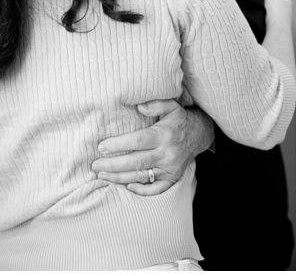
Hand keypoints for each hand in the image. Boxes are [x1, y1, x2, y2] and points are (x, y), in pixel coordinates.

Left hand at [91, 99, 213, 195]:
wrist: (200, 134)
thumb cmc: (179, 119)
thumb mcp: (172, 106)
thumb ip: (156, 104)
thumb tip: (139, 106)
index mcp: (164, 135)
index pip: (138, 141)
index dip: (118, 145)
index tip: (101, 147)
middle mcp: (167, 153)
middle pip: (136, 162)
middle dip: (113, 165)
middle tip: (95, 165)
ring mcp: (170, 168)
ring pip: (142, 176)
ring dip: (120, 178)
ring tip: (102, 175)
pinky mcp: (172, 177)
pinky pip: (156, 189)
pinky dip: (142, 190)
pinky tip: (127, 186)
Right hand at [259, 0, 290, 32]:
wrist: (277, 32)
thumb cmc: (275, 13)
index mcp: (286, 0)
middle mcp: (287, 9)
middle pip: (281, 2)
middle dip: (274, 1)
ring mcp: (284, 19)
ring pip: (278, 12)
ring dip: (272, 11)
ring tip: (263, 9)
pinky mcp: (279, 27)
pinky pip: (274, 21)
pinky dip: (270, 19)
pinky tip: (263, 20)